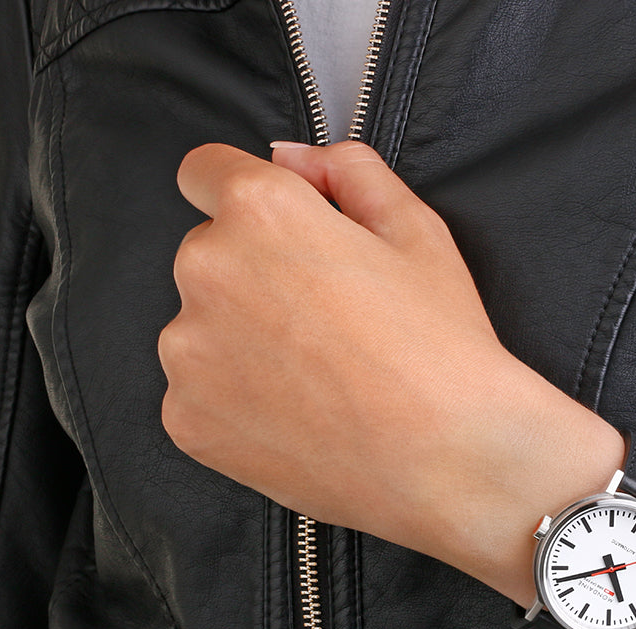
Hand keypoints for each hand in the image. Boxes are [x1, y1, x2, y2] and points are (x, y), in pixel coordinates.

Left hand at [157, 138, 617, 583]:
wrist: (449, 462)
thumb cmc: (443, 348)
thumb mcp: (419, 233)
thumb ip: (349, 172)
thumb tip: (291, 158)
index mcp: (260, 211)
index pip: (205, 173)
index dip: (247, 199)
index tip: (276, 236)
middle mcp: (205, 272)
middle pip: (208, 257)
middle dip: (252, 278)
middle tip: (325, 326)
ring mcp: (188, 354)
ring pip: (199, 330)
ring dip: (239, 343)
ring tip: (315, 382)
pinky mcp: (187, 422)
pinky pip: (199, 396)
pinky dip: (235, 405)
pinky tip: (298, 420)